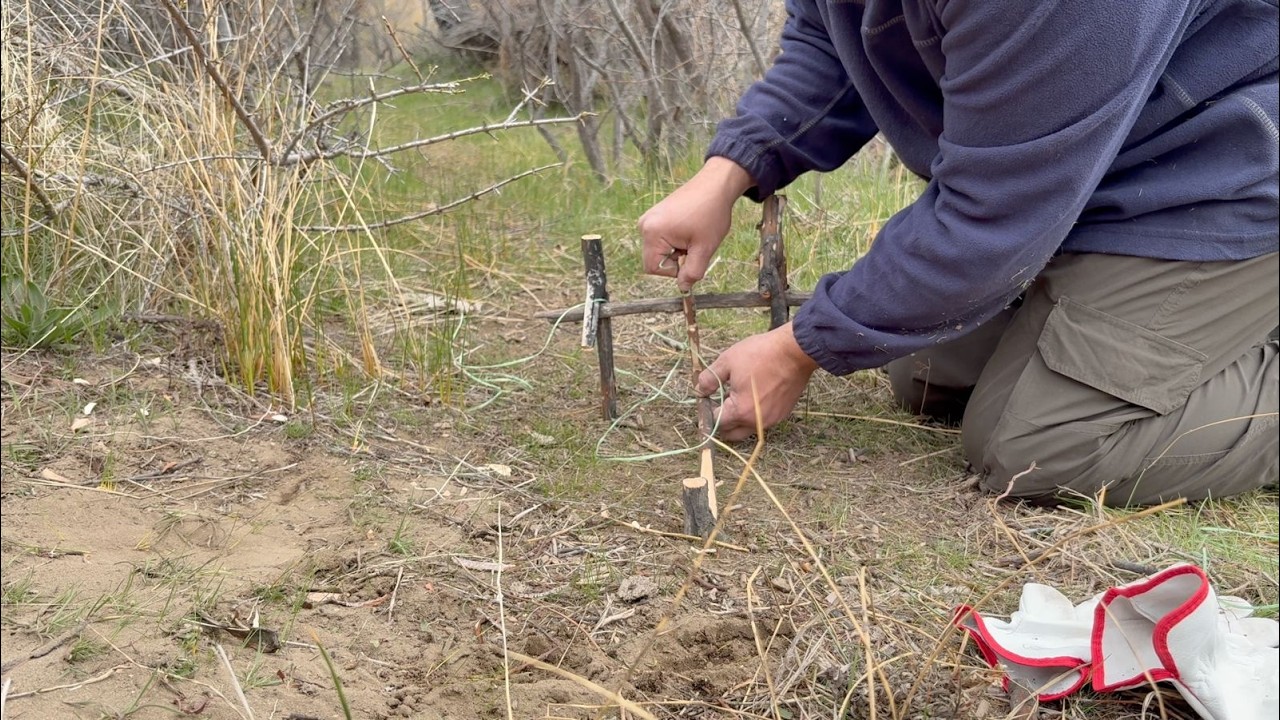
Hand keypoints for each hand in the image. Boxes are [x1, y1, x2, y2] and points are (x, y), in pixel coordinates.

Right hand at [638, 157, 752, 290]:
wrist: (715, 185)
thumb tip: (683, 287)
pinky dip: (676, 240)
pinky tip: (689, 228)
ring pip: (660, 249)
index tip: (691, 257)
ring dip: (677, 249)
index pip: (653, 268)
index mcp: (652, 232)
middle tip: (694, 244)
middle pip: (655, 259)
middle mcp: (645, 224)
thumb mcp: (704, 248)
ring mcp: (649, 218)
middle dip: (676, 258)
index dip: (674, 270)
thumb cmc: (710, 213)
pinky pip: (662, 239)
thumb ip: (692, 272)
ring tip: (693, 234)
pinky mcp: (656, 215)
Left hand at [695, 323, 818, 441]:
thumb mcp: (728, 361)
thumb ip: (709, 379)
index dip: (708, 410)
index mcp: (741, 412)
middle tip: (719, 401)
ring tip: (737, 396)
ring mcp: (772, 420)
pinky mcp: (783, 414)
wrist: (795, 351)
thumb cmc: (760, 354)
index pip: (716, 422)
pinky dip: (754, 414)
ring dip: (738, 418)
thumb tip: (700, 391)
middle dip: (722, 421)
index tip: (707, 397)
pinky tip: (754, 395)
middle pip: (731, 433)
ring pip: (747, 428)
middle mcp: (757, 423)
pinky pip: (762, 421)